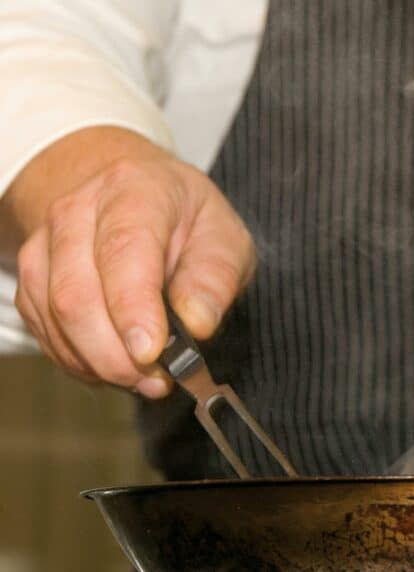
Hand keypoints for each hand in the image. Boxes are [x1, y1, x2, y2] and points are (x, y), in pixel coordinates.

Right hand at [1, 127, 254, 397]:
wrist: (132, 192)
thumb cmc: (186, 221)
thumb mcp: (225, 237)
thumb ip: (215, 278)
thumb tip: (197, 324)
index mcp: (133, 191)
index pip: (124, 252)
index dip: (133, 309)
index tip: (152, 352)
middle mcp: (77, 212)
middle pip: (77, 295)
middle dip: (115, 353)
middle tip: (158, 380)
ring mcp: (45, 244)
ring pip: (54, 318)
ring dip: (98, 362)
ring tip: (145, 378)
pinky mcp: (30, 277)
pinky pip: (44, 331)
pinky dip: (80, 360)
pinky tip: (115, 365)